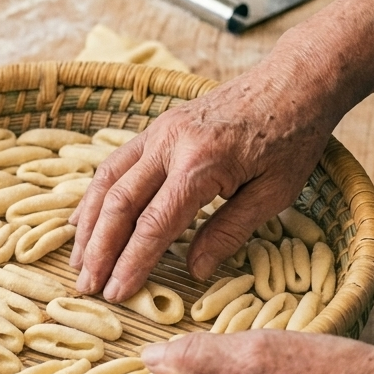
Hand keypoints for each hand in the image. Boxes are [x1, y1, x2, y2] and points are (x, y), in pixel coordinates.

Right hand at [70, 58, 336, 299]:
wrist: (294, 80)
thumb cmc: (293, 138)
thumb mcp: (274, 193)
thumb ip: (228, 232)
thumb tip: (192, 270)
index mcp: (201, 164)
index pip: (155, 225)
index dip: (132, 263)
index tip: (116, 293)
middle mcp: (170, 145)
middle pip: (120, 204)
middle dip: (99, 250)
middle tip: (87, 286)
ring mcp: (159, 131)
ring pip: (108, 181)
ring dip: (88, 224)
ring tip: (78, 261)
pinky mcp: (158, 127)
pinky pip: (116, 163)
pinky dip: (96, 194)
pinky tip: (84, 219)